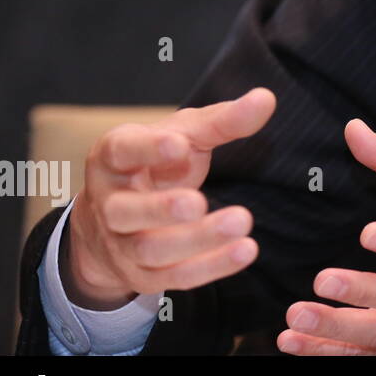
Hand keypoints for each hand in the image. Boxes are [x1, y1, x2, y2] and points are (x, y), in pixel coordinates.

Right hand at [63, 87, 275, 308]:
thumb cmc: (157, 164)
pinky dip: (210, 267)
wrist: (116, 219)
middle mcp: (109, 202)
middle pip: (126, 211)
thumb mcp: (183, 135)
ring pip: (150, 249)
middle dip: (161, 209)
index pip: (121, 150)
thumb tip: (266, 98)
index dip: (147, 149)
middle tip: (199, 202)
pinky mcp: (142, 274)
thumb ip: (222, 120)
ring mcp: (122, 243)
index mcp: (112, 157)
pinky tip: (244, 251)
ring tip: (240, 223)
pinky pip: (174, 277)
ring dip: (196, 241)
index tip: (179, 144)